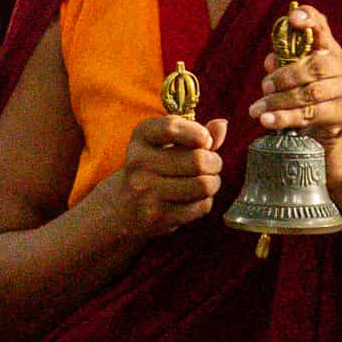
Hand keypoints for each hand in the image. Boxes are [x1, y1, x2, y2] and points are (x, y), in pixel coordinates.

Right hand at [113, 109, 226, 235]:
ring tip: (207, 181)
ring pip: (203, 185)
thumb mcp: (164, 144)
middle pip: (198, 160)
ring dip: (213, 183)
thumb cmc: (150, 168)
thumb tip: (222, 125)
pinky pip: (201, 207)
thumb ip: (194, 133)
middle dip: (214, 162)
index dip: (197, 133)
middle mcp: (140, 163)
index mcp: (142, 137)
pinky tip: (195, 198)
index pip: (171, 127)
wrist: (120, 207)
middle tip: (212, 164)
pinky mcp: (158, 216)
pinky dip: (205, 201)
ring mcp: (147, 192)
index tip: (206, 140)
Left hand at [252, 5, 341, 209]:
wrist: (330, 136)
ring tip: (257, 110)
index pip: (322, 27)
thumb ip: (283, 65)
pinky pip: (312, 116)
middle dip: (284, 77)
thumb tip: (271, 61)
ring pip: (311, 93)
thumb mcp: (296, 78)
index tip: (293, 19)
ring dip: (280, 102)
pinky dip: (287, 118)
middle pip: (315, 65)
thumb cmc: (309, 98)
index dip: (309, 18)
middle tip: (264, 87)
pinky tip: (269, 122)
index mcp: (333, 49)